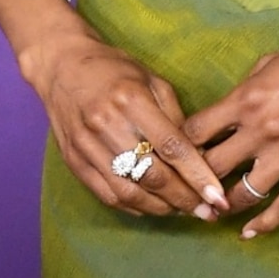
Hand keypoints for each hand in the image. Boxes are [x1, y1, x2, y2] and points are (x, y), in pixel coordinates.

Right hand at [24, 26, 229, 218]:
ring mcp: (86, 146)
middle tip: (208, 211)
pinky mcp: (74, 162)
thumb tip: (199, 157)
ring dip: (161, 208)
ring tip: (183, 211)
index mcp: (130, 100)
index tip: (218, 196)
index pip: (172, 147)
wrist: (61, 66)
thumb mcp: (151, 80)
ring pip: (130, 191)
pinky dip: (135, 207)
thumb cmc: (113, 69)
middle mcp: (106, 125)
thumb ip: (175, 118)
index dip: (198, 175)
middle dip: (185, 198)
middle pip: (152, 175)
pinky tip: (154, 207)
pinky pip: (108, 195)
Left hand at [186, 9, 278, 237]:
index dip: (179, 148)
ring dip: (224, 205)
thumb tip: (226, 110)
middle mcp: (262, 129)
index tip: (174, 159)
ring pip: (242, 194)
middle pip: (211, 167)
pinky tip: (249, 232)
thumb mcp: (270, 64)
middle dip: (193, 182)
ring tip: (214, 212)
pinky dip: (264, 224)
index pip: (195, 132)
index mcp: (246, 99)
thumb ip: (244, 90)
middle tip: (185, 193)